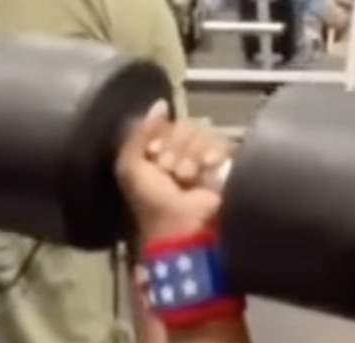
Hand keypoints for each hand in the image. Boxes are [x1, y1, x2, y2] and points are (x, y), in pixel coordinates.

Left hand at [116, 101, 230, 240]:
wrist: (182, 226)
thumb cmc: (151, 201)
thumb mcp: (130, 167)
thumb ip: (139, 133)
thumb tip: (161, 104)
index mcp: (154, 151)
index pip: (161, 123)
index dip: (157, 137)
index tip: (153, 154)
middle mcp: (178, 151)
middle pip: (181, 126)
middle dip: (173, 150)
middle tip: (170, 173)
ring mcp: (202, 157)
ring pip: (200, 133)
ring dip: (190, 157)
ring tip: (186, 178)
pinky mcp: (224, 164)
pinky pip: (220, 142)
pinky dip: (212, 154)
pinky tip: (207, 168)